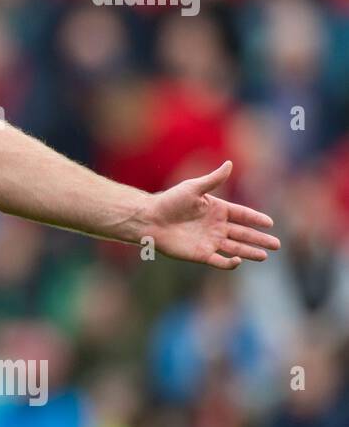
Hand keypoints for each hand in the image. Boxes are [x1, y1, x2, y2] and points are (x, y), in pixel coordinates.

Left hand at [139, 160, 279, 268]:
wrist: (150, 219)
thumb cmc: (169, 201)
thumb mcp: (193, 188)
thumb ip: (213, 179)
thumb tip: (230, 163)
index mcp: (216, 209)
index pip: (241, 214)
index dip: (255, 218)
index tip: (270, 223)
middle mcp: (215, 226)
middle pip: (243, 233)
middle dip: (260, 239)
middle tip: (277, 244)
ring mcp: (209, 241)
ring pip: (235, 248)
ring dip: (250, 252)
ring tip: (265, 256)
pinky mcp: (200, 254)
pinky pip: (219, 261)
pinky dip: (229, 263)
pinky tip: (239, 261)